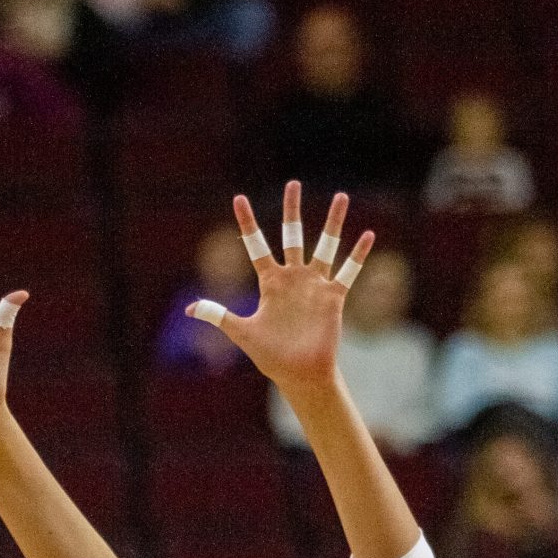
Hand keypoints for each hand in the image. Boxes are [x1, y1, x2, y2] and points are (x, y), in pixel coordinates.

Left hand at [186, 183, 376, 401]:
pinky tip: (368, 235)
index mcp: (269, 282)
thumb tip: (189, 309)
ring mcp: (314, 285)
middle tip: (293, 184)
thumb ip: (219, 316)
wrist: (298, 373)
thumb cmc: (270, 355)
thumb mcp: (241, 332)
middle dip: (292, 211)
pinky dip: (357, 255)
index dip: (248, 223)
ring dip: (333, 223)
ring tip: (341, 196)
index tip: (239, 199)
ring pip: (325, 246)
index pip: (256, 245)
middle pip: (292, 235)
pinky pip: (348, 272)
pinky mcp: (333, 297)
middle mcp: (293, 278)